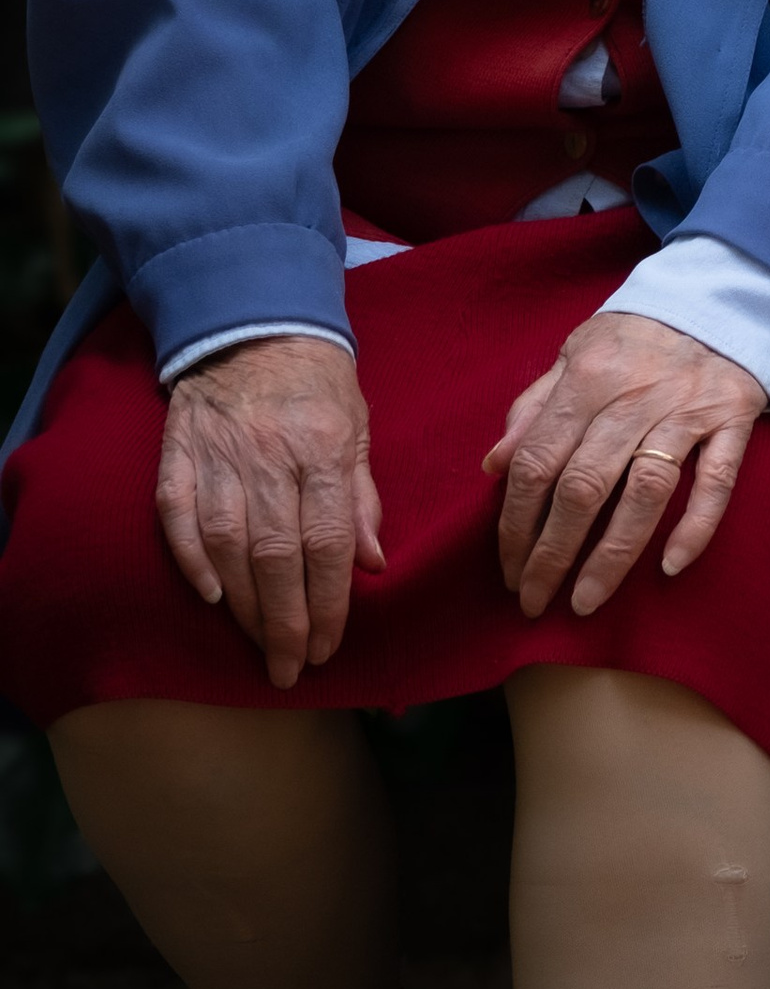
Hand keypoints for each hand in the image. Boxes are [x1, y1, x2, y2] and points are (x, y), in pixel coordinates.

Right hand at [156, 333, 383, 690]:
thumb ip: (361, 497)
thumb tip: (373, 565)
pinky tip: (208, 597)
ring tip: (260, 646)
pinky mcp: (179, 453)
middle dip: (284, 623)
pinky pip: (178, 515)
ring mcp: (219, 455)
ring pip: (227, 545)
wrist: (253, 319)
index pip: (326, 542)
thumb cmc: (316, 381)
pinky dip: (190, 559)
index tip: (328, 647)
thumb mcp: (356, 427)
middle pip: (275, 556)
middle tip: (291, 669)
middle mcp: (269, 456)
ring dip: (243, 605)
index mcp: (322, 448)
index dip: (328, 602)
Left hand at [485, 313, 767, 619]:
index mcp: (587, 379)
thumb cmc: (637, 335)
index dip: (515, 523)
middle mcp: (633, 397)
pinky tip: (670, 567)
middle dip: (552, 554)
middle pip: (583, 487)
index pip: (538, 462)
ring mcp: (686, 410)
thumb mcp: (577, 352)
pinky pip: (716, 481)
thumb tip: (494, 465)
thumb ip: (536, 407)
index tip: (507, 568)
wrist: (719, 295)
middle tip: (533, 601)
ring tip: (585, 602)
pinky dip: (695, 526)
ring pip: (644, 494)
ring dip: (611, 556)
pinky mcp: (732, 419)